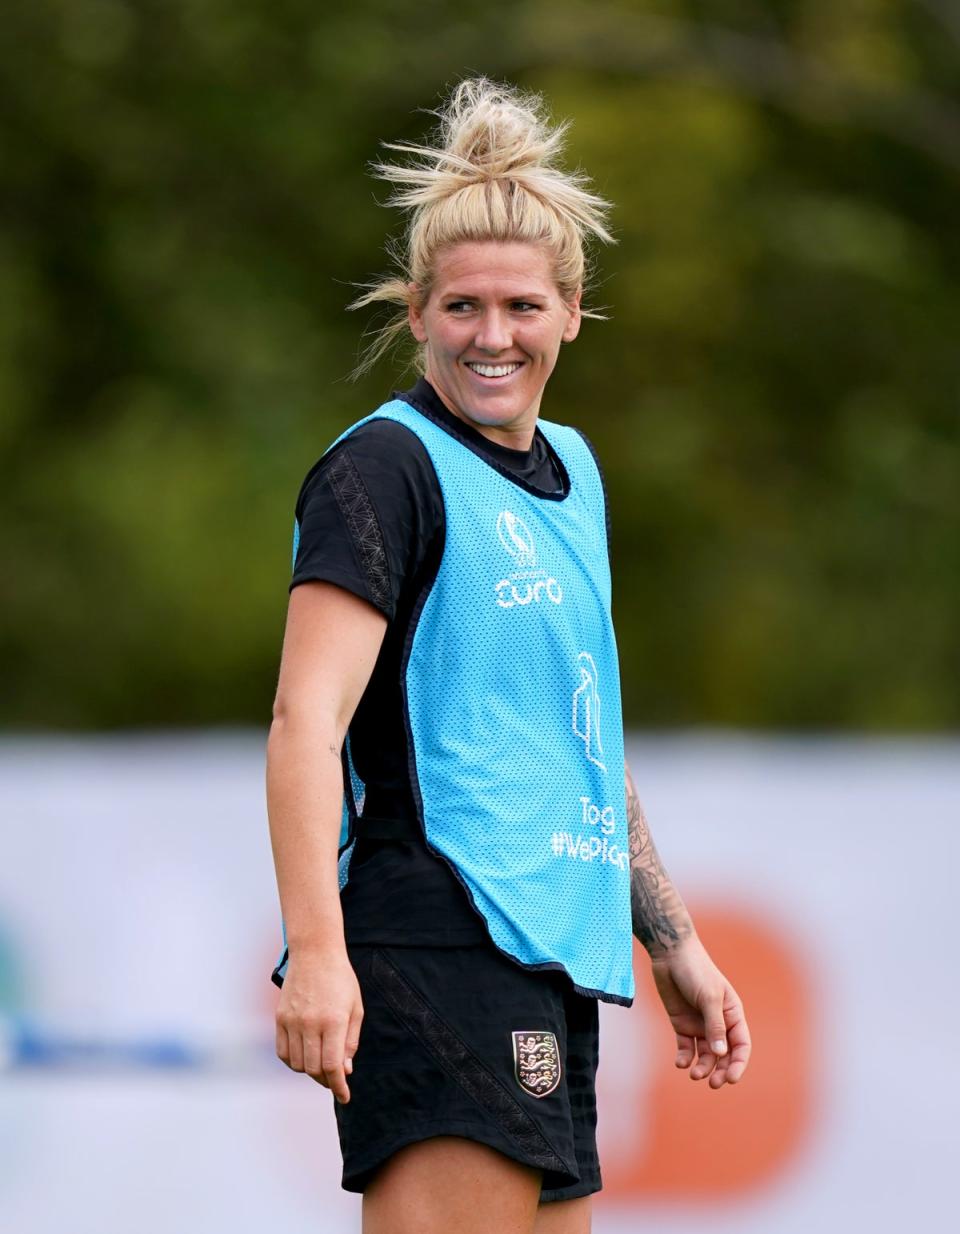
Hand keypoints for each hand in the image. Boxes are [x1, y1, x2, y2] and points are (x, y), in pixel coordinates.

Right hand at [275, 948, 363, 1102]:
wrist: (315, 954)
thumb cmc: (341, 980)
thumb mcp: (356, 1009)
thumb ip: (350, 1041)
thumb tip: (345, 1070)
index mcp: (333, 1021)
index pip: (332, 1066)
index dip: (338, 1086)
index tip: (344, 1096)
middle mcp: (310, 1023)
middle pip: (313, 1069)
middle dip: (326, 1081)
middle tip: (334, 1080)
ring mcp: (292, 1021)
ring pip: (297, 1064)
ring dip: (310, 1072)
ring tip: (320, 1067)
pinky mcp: (280, 1018)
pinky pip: (283, 1052)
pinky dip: (293, 1062)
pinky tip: (304, 1058)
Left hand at [649, 935, 750, 1087]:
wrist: (670, 954)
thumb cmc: (696, 971)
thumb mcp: (709, 997)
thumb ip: (715, 1026)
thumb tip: (721, 1054)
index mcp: (732, 1014)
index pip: (741, 1045)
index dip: (739, 1064)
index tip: (731, 1079)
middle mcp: (718, 1023)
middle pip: (724, 1055)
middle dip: (720, 1070)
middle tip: (712, 1083)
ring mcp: (699, 1024)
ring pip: (705, 1054)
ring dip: (702, 1066)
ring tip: (694, 1074)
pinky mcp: (681, 1024)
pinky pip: (685, 1046)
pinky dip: (684, 1057)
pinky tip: (680, 1063)